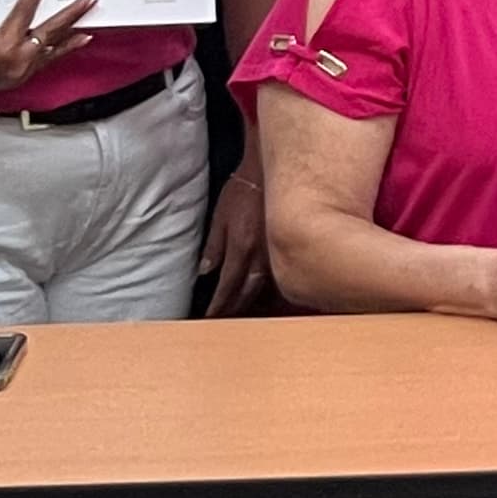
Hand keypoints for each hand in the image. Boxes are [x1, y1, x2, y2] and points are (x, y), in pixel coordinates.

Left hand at [199, 167, 273, 315]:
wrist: (272, 173)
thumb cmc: (243, 190)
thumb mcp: (221, 215)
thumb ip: (214, 245)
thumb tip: (205, 272)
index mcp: (242, 248)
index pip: (228, 287)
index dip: (219, 306)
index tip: (210, 319)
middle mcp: (262, 257)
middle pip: (249, 295)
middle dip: (236, 311)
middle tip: (225, 324)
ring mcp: (279, 255)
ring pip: (268, 290)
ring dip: (255, 305)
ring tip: (245, 317)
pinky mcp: (290, 250)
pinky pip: (281, 278)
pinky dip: (272, 292)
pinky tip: (268, 298)